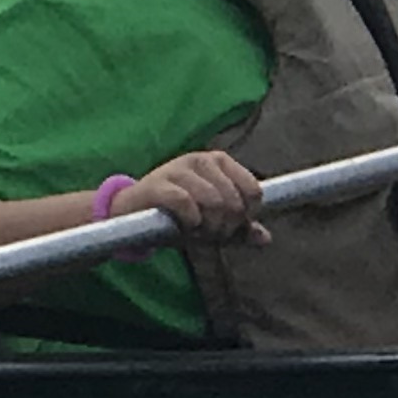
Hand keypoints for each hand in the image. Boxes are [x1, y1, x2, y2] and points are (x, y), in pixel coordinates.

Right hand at [120, 147, 262, 242]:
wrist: (132, 213)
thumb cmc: (178, 214)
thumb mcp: (213, 221)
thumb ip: (239, 229)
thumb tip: (265, 238)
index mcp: (220, 162)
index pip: (253, 190)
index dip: (246, 216)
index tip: (231, 227)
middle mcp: (201, 160)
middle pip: (233, 201)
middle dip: (226, 227)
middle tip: (211, 235)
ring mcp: (178, 169)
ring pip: (213, 202)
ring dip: (208, 227)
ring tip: (197, 232)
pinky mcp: (157, 183)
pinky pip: (186, 203)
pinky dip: (190, 221)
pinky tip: (185, 226)